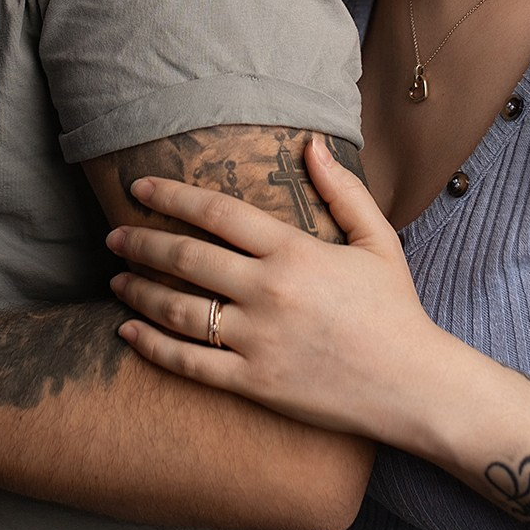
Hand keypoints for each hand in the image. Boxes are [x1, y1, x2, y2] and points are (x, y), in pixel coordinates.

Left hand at [106, 137, 444, 444]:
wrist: (416, 387)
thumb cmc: (396, 310)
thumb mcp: (377, 241)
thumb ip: (343, 190)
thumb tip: (310, 143)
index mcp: (294, 252)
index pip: (217, 212)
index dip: (171, 195)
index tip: (139, 187)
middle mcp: (269, 292)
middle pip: (186, 258)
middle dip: (141, 241)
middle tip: (114, 234)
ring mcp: (258, 341)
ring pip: (177, 310)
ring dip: (138, 291)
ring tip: (116, 278)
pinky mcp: (254, 383)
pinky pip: (189, 363)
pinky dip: (151, 346)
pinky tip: (128, 331)